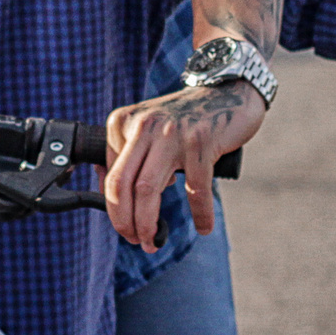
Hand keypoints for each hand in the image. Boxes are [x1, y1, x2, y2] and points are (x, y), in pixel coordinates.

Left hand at [103, 78, 265, 250]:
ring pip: (148, 189)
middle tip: (136, 241)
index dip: (115, 209)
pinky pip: (195, 188)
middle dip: (124, 221)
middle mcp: (143, 126)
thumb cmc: (185, 119)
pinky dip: (200, 213)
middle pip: (122, 185)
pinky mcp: (200, 142)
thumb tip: (115, 198)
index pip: (110, 175)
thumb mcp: (147, 129)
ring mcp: (171, 133)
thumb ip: (129, 156)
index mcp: (123, 123)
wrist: (225, 92)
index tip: (125, 227)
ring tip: (153, 241)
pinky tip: (204, 227)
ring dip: (147, 223)